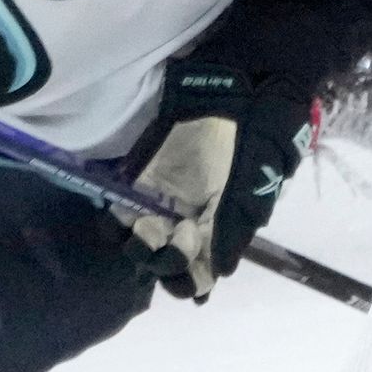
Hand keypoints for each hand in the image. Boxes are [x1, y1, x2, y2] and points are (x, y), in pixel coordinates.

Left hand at [128, 66, 307, 300]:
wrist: (238, 88)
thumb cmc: (255, 138)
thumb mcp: (251, 187)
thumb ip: (231, 230)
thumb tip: (219, 272)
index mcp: (220, 229)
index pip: (199, 274)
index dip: (190, 283)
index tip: (190, 275)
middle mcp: (189, 220)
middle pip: (165, 263)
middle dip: (167, 260)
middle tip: (180, 232)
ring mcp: (163, 200)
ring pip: (139, 243)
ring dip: (139, 246)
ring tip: (149, 227)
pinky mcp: (141, 177)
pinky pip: (120, 212)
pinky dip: (115, 222)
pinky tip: (122, 215)